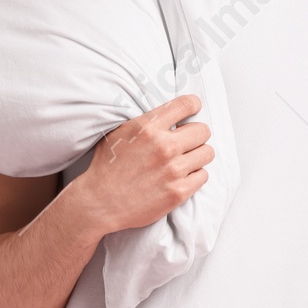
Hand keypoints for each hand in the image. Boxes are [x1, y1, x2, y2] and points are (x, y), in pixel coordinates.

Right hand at [76, 96, 211, 234]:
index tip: (193, 111)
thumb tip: (168, 113)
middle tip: (186, 142)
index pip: (187, 104)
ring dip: (198, 155)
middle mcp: (164, 146)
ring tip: (185, 161)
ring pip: (207, 153)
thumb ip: (146, 121)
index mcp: (149, 127)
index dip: (194, 106)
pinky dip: (195, 176)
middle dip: (196, 135)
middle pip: (203, 130)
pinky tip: (181, 177)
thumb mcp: (120, 132)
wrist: (100, 202)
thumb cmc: (107, 167)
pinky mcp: (178, 192)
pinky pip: (203, 176)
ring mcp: (173, 170)